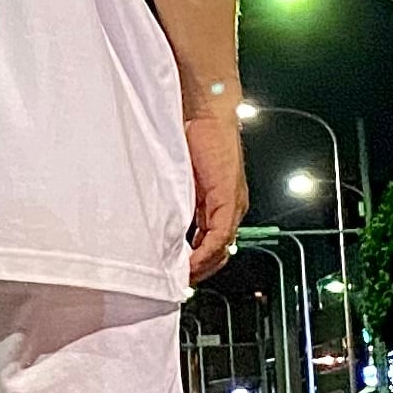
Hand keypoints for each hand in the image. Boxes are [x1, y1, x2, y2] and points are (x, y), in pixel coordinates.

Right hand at [183, 111, 247, 283]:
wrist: (204, 110)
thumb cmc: (192, 134)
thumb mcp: (179, 177)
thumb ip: (174, 200)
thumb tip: (160, 221)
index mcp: (219, 203)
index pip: (211, 244)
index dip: (196, 262)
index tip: (177, 272)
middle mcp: (230, 207)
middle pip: (219, 253)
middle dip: (198, 271)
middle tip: (176, 281)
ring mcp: (232, 205)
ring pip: (221, 250)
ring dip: (200, 267)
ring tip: (179, 277)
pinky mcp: (228, 199)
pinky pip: (219, 237)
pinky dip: (203, 254)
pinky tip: (189, 263)